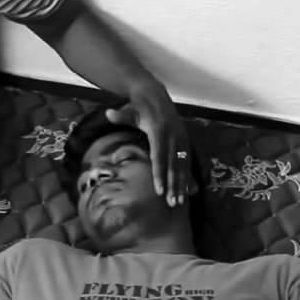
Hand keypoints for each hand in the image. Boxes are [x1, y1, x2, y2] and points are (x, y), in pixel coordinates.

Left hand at [106, 81, 193, 206]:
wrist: (155, 95)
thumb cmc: (138, 106)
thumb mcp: (129, 110)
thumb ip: (120, 115)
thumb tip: (109, 114)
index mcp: (159, 130)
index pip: (159, 157)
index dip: (159, 174)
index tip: (159, 191)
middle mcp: (173, 136)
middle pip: (173, 165)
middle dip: (173, 185)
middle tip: (171, 203)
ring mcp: (181, 139)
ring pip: (183, 165)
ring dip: (182, 184)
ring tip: (179, 202)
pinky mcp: (186, 141)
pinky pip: (188, 162)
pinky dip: (188, 176)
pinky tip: (190, 191)